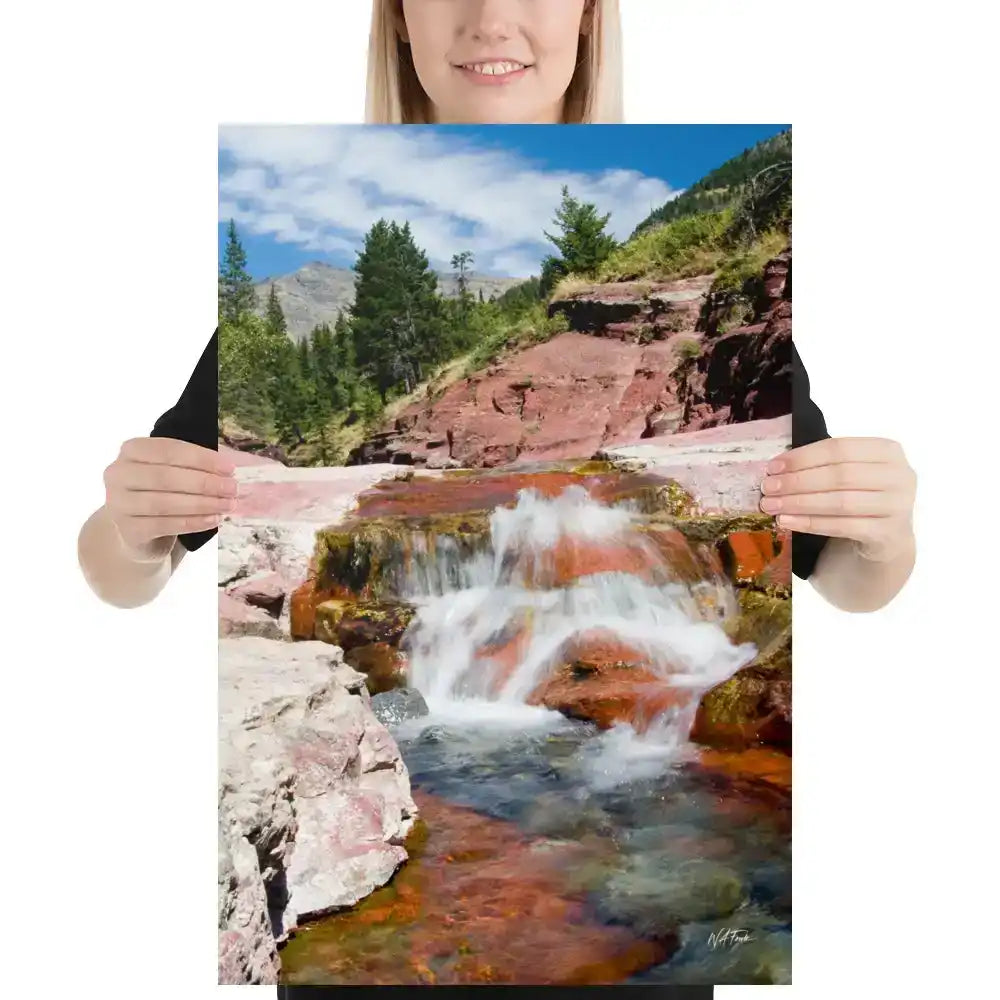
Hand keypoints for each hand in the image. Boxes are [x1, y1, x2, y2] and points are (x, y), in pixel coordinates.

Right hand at [103, 437, 236, 559]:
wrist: (140, 530)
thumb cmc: (162, 492)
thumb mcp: (174, 472)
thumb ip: (195, 466)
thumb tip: (229, 469)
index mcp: (131, 450)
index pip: (168, 450)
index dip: (201, 458)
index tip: (229, 468)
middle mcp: (118, 474)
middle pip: (165, 477)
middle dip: (204, 482)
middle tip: (232, 488)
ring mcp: (119, 503)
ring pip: (165, 503)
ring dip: (202, 504)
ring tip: (227, 505)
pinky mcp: (128, 529)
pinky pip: (165, 524)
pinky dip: (193, 522)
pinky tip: (213, 520)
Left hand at [759, 436, 915, 561]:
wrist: (886, 538)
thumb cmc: (860, 497)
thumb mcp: (850, 474)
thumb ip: (823, 466)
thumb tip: (775, 468)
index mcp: (888, 451)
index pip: (839, 448)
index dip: (802, 457)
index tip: (772, 467)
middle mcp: (900, 476)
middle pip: (839, 475)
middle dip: (797, 481)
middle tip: (768, 488)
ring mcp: (899, 506)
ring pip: (840, 501)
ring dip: (800, 503)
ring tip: (771, 505)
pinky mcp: (889, 533)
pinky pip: (843, 527)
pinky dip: (811, 523)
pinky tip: (787, 522)